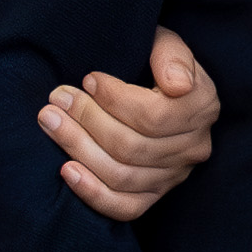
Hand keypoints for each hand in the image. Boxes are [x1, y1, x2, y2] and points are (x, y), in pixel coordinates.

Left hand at [43, 27, 219, 223]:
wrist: (155, 87)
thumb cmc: (155, 61)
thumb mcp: (166, 44)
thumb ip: (172, 55)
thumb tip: (177, 84)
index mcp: (202, 107)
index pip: (155, 116)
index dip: (115, 100)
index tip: (87, 80)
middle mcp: (194, 147)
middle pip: (133, 147)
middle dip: (87, 121)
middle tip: (56, 100)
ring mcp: (174, 176)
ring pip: (123, 175)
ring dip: (79, 149)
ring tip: (50, 122)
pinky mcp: (153, 196)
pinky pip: (125, 207)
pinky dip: (93, 193)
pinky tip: (67, 171)